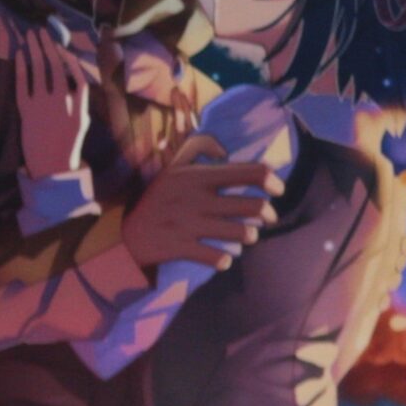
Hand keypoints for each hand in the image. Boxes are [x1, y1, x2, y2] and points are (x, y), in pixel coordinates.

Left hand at [14, 27, 94, 179]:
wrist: (50, 168)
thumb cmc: (66, 147)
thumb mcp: (81, 125)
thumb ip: (80, 103)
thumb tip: (76, 82)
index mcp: (79, 108)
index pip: (78, 77)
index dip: (70, 60)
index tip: (62, 49)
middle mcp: (62, 103)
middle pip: (56, 68)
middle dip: (49, 47)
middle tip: (42, 32)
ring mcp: (43, 106)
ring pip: (40, 70)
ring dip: (35, 50)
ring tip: (30, 35)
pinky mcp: (26, 111)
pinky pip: (22, 83)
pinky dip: (21, 67)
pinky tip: (19, 54)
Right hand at [123, 135, 282, 271]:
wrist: (126, 232)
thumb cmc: (158, 196)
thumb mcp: (174, 164)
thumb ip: (199, 145)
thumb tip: (225, 150)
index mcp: (199, 176)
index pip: (247, 172)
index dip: (270, 179)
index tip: (278, 188)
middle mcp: (198, 198)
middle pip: (252, 206)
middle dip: (267, 213)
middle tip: (266, 218)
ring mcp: (190, 224)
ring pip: (240, 233)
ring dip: (249, 235)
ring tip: (248, 235)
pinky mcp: (182, 247)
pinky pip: (217, 257)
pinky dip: (225, 259)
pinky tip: (224, 258)